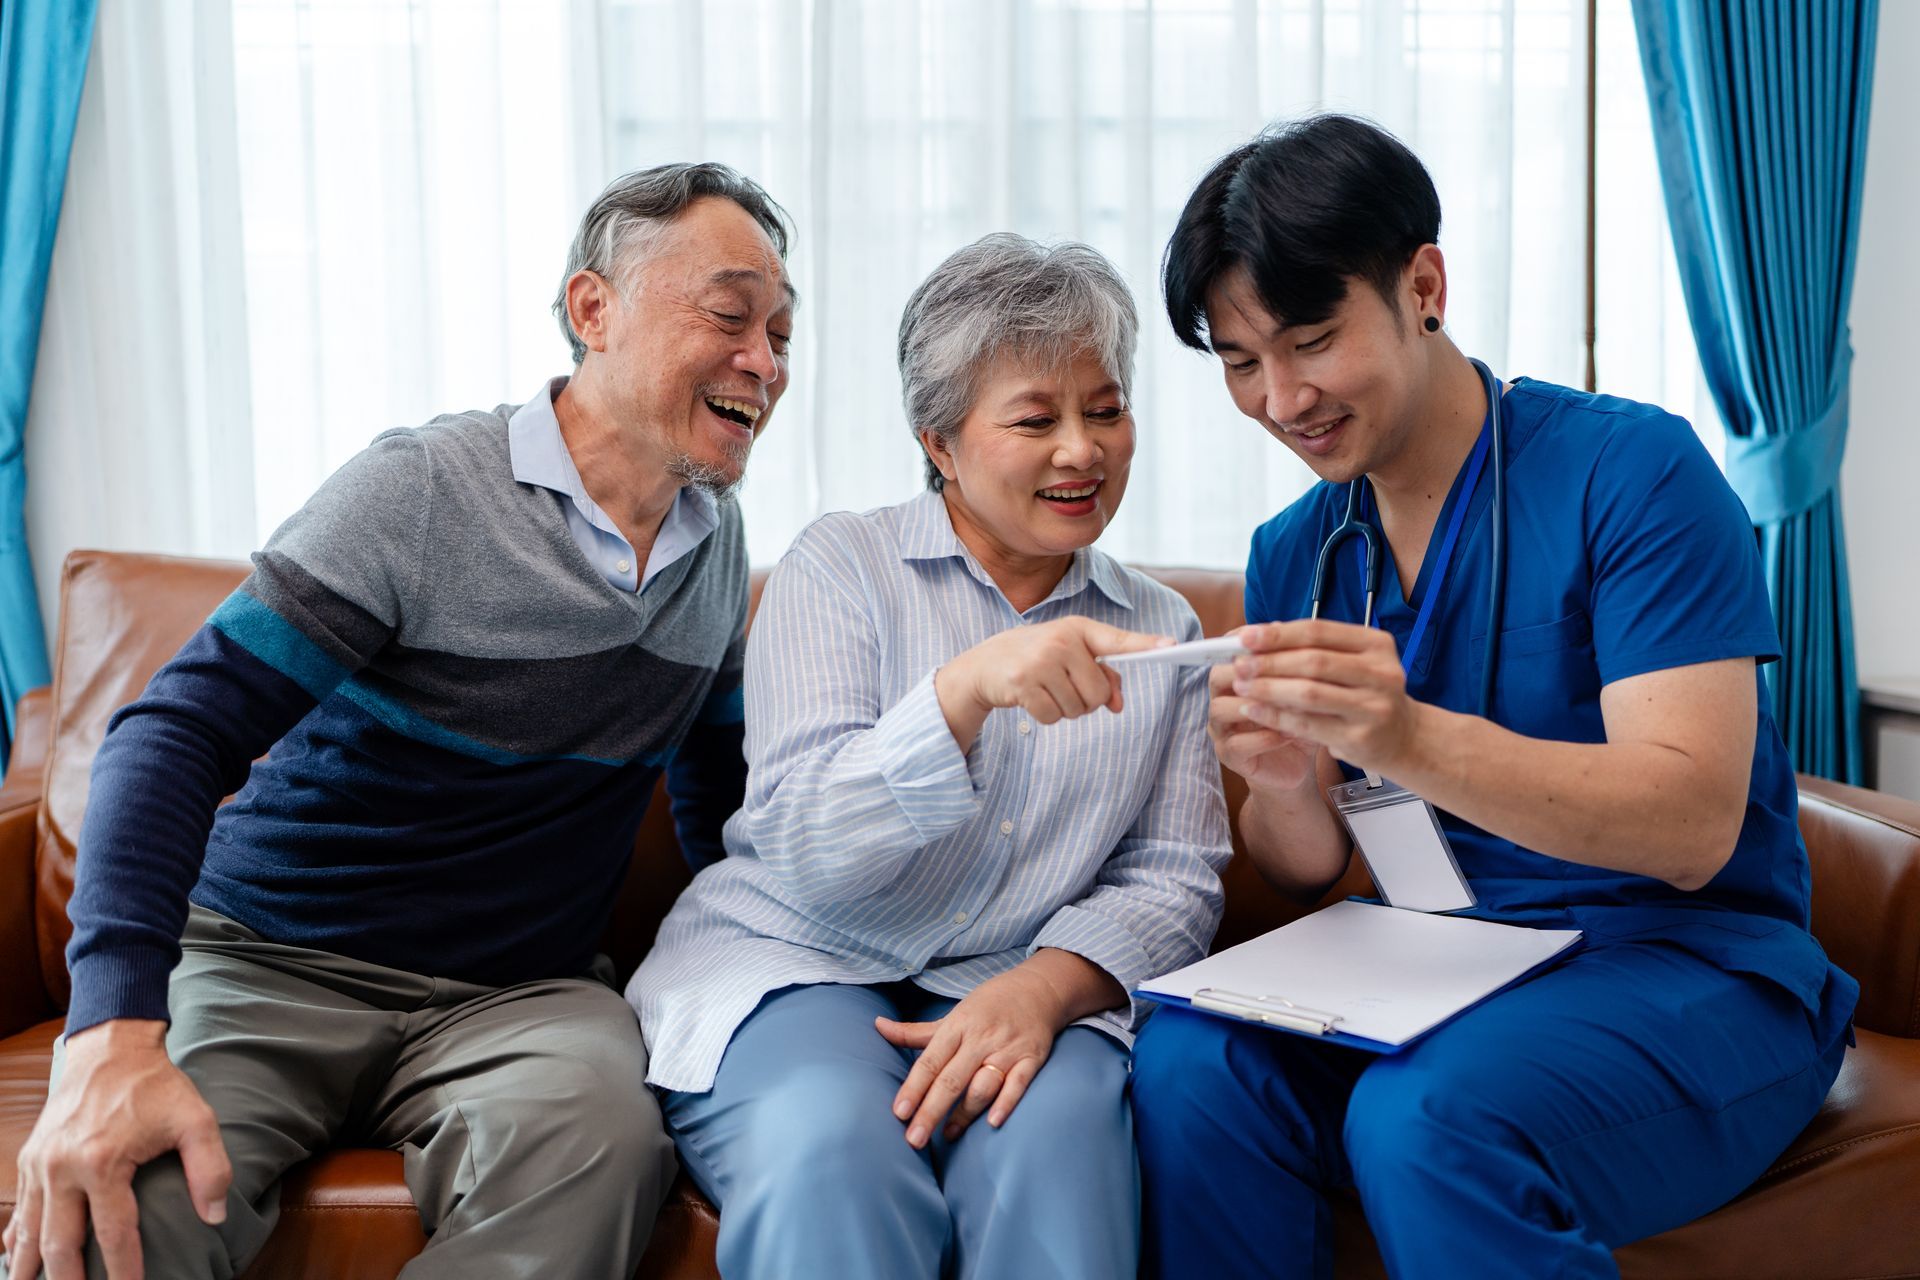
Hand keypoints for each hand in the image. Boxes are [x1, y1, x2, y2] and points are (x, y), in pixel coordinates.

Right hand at [6, 1020, 230, 1279]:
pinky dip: (15, 1239)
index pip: (114, 1234)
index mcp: (102, 1162)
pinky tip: (13, 1260)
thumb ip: (210, 1167)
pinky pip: (19, 1210)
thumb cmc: (156, 1086)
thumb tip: (215, 1216)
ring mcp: (40, 1165)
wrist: (111, 1048)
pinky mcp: (30, 1158)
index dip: (124, 1271)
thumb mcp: (196, 1119)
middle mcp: (62, 1169)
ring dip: (30, 1268)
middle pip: (60, 1244)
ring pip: (28, 1233)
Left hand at [875, 966, 1071, 1148]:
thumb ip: (916, 1031)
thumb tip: (878, 1026)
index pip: (930, 1062)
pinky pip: (1018, 1084)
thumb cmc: (988, 1006)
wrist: (1038, 990)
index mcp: (958, 1026)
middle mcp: (981, 1039)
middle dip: (931, 1111)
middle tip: (914, 1140)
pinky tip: (993, 1122)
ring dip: (964, 1114)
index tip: (898, 1113)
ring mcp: (1007, 1050)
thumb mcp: (952, 1015)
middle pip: (951, 1080)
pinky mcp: (1031, 1059)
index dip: (913, 1088)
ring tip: (947, 1135)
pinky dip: (1007, 1103)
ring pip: (982, 1086)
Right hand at [935, 617, 1170, 751]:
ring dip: (1065, 709)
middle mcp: (1061, 641)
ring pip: (1078, 708)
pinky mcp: (1023, 684)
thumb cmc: (1037, 658)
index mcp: (1077, 629)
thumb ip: (1102, 676)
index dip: (1145, 644)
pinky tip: (1032, 697)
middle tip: (1065, 687)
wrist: (985, 664)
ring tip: (1046, 689)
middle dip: (1087, 700)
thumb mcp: (1069, 656)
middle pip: (1098, 693)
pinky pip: (1054, 717)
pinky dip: (1047, 715)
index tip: (1172, 646)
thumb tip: (1118, 705)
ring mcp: (1041, 662)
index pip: (1117, 640)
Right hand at [1208, 628, 1320, 794]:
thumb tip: (1285, 627)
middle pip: (1217, 676)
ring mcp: (1221, 729)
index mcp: (1235, 677)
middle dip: (1248, 671)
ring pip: (1221, 709)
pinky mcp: (1229, 756)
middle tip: (1278, 672)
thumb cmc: (1299, 719)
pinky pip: (1237, 744)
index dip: (1243, 642)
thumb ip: (1291, 661)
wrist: (1299, 765)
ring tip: (1288, 705)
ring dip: (1256, 704)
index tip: (1269, 636)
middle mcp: (1221, 699)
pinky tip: (1290, 733)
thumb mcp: (1302, 688)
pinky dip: (1264, 737)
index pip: (1226, 650)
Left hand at [1228, 620, 1422, 775]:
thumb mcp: (1352, 662)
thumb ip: (1312, 648)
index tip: (1245, 637)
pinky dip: (1276, 716)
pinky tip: (1254, 710)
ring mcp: (1373, 707)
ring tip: (1241, 685)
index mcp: (1377, 644)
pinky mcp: (1360, 738)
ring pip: (1309, 694)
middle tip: (1238, 664)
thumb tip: (1257, 636)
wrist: (1403, 737)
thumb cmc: (1366, 693)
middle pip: (1313, 661)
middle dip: (1269, 662)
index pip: (1319, 632)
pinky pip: (1308, 725)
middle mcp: (1381, 673)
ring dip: (1269, 688)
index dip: (1278, 634)